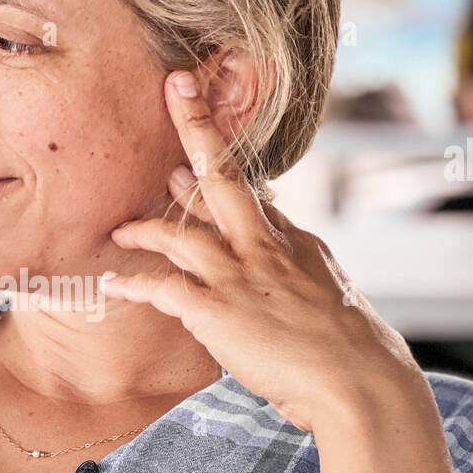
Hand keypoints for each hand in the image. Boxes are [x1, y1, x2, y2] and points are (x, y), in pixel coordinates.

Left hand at [101, 70, 420, 432]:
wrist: (360, 383)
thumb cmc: (349, 350)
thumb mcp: (328, 292)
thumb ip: (300, 263)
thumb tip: (285, 240)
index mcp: (294, 241)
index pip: (253, 191)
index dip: (225, 158)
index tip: (204, 130)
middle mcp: (264, 247)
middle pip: (224, 176)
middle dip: (197, 128)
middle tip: (175, 89)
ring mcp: (239, 275)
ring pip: (180, 233)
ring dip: (145, 228)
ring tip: (120, 230)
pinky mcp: (216, 310)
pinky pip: (162, 287)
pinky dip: (134, 282)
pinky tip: (113, 282)